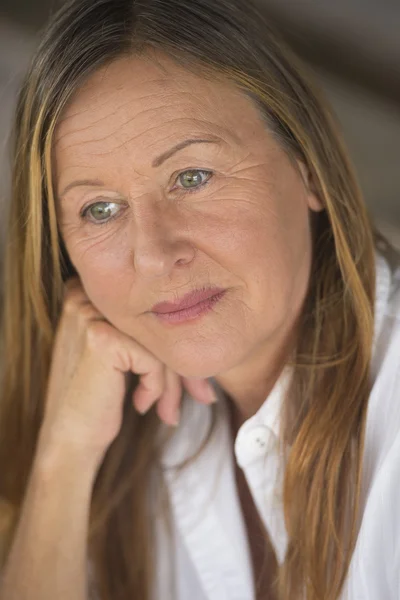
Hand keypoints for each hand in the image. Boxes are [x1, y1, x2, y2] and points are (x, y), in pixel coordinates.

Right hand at [39, 278, 216, 461]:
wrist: (70, 440)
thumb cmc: (100, 398)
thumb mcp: (127, 356)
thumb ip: (153, 334)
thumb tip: (213, 333)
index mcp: (92, 293)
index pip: (154, 311)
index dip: (177, 345)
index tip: (195, 380)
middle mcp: (88, 295)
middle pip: (159, 323)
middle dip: (185, 366)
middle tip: (203, 396)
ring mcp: (91, 314)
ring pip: (161, 341)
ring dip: (174, 382)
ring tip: (168, 411)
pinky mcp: (102, 338)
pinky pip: (154, 359)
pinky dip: (157, 386)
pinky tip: (142, 405)